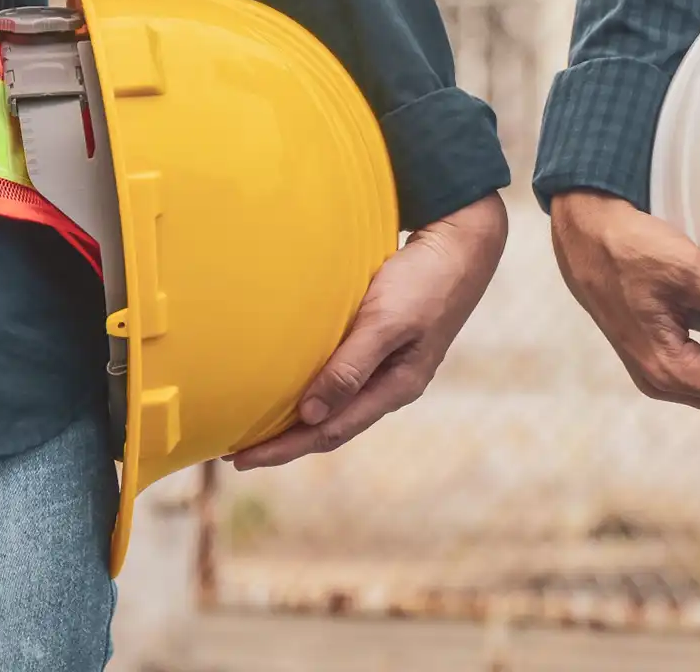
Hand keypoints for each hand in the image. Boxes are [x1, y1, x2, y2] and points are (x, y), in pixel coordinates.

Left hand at [229, 192, 507, 469]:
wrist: (461, 242)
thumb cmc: (425, 280)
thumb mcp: (387, 322)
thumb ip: (351, 367)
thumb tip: (310, 415)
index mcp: (397, 386)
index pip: (331, 431)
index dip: (285, 448)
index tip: (241, 457)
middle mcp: (392, 382)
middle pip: (332, 425)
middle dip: (287, 441)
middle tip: (237, 451)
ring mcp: (391, 362)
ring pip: (338, 401)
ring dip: (299, 417)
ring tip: (262, 423)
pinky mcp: (386, 338)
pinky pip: (343, 375)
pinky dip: (315, 386)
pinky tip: (297, 381)